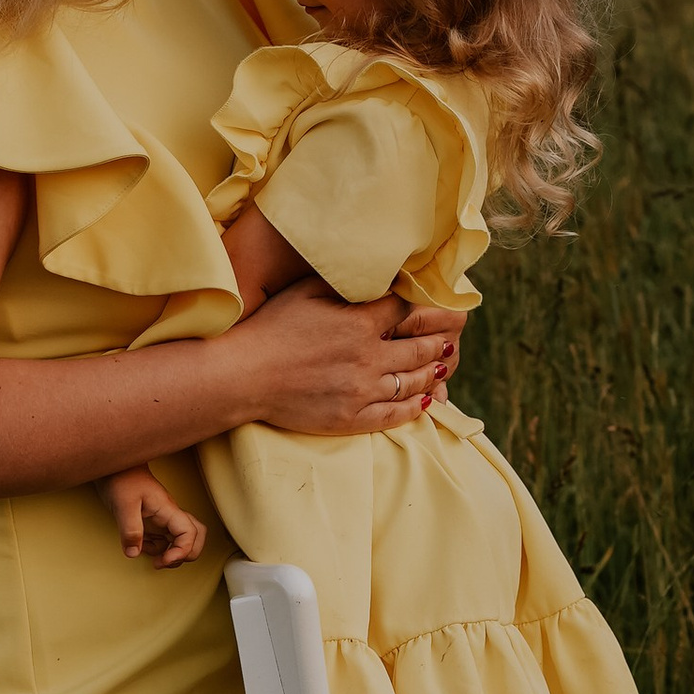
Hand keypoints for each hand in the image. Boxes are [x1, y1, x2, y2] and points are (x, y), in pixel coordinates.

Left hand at [96, 465, 207, 565]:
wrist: (115, 468)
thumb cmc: (122, 479)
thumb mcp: (123, 504)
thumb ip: (130, 529)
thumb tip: (134, 553)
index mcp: (167, 510)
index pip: (190, 533)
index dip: (183, 551)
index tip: (164, 560)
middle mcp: (168, 516)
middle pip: (195, 538)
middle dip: (185, 555)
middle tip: (164, 561)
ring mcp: (162, 520)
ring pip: (179, 542)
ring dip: (168, 554)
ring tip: (150, 555)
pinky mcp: (152, 523)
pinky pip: (162, 541)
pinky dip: (155, 549)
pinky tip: (140, 546)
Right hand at [232, 282, 460, 437]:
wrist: (242, 376)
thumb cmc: (269, 328)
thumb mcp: (306, 292)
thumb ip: (344, 285)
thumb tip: (372, 274)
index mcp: (359, 323)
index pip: (406, 311)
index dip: (423, 306)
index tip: (432, 305)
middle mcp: (368, 357)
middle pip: (420, 347)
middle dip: (438, 340)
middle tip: (451, 336)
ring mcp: (362, 392)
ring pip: (413, 382)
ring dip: (432, 372)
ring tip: (442, 364)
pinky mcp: (351, 419)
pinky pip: (395, 415)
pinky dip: (416, 407)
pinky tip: (426, 400)